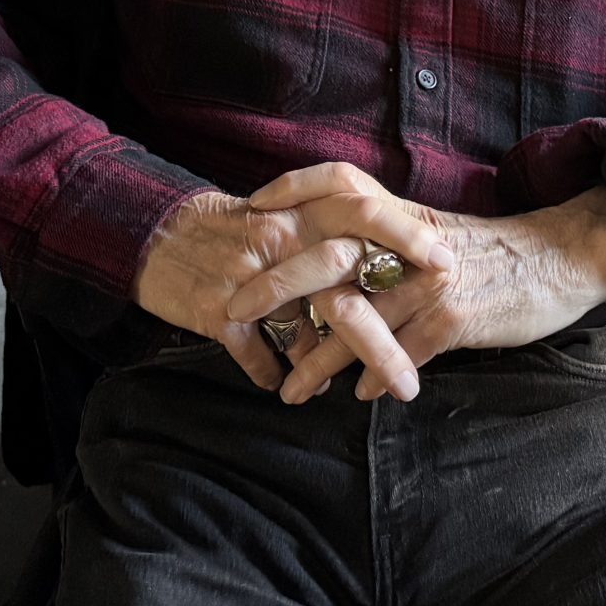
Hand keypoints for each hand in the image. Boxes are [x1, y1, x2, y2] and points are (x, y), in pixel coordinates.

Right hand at [132, 187, 456, 395]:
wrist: (158, 235)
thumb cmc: (232, 231)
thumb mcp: (284, 218)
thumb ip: (330, 239)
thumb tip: (381, 279)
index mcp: (302, 212)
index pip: (365, 212)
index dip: (408, 236)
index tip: (448, 264)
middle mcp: (281, 239)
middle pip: (345, 291)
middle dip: (382, 345)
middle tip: (409, 384)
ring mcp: (250, 276)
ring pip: (305, 334)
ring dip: (326, 371)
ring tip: (348, 394)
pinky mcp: (220, 310)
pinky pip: (258, 354)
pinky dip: (272, 371)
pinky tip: (280, 382)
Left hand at [226, 164, 605, 403]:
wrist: (560, 262)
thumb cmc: (494, 252)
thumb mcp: (435, 232)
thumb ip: (389, 238)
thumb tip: (337, 262)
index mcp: (402, 215)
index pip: (339, 183)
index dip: (292, 187)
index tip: (251, 207)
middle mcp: (409, 242)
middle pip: (328, 255)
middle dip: (276, 287)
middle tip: (235, 313)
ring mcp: (429, 280)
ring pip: (356, 319)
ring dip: (317, 360)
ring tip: (290, 390)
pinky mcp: (453, 318)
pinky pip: (399, 352)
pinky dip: (375, 378)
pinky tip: (358, 397)